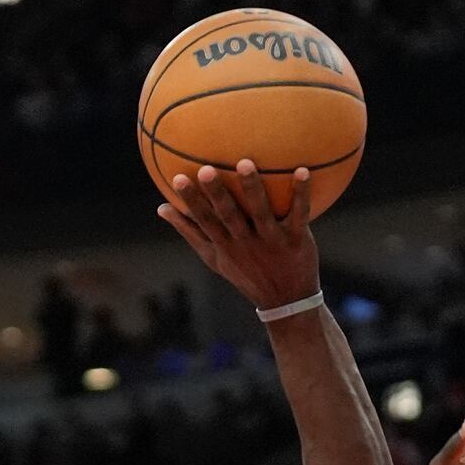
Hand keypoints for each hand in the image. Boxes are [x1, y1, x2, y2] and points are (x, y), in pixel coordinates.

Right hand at [158, 162, 319, 312]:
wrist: (286, 300)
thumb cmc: (246, 272)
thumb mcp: (214, 257)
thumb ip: (190, 232)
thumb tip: (161, 208)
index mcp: (225, 245)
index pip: (204, 221)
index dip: (191, 201)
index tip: (178, 178)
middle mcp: (245, 242)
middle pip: (228, 216)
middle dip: (216, 194)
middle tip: (205, 169)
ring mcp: (271, 241)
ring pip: (260, 213)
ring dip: (253, 189)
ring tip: (245, 164)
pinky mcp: (296, 240)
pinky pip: (299, 214)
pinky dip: (301, 194)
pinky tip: (303, 169)